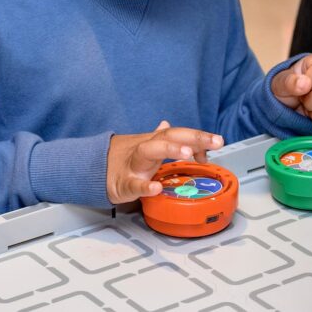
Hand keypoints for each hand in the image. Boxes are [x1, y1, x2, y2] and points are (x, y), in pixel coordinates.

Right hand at [106, 121, 223, 203]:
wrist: (93, 168)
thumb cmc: (122, 159)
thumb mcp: (142, 146)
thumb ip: (159, 138)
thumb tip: (168, 123)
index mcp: (152, 143)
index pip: (177, 134)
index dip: (198, 136)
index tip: (217, 141)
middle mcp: (144, 150)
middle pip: (167, 137)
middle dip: (192, 138)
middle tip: (214, 141)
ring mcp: (133, 165)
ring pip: (148, 152)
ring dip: (169, 150)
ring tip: (188, 154)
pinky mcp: (123, 184)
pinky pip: (134, 184)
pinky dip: (145, 185)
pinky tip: (156, 188)